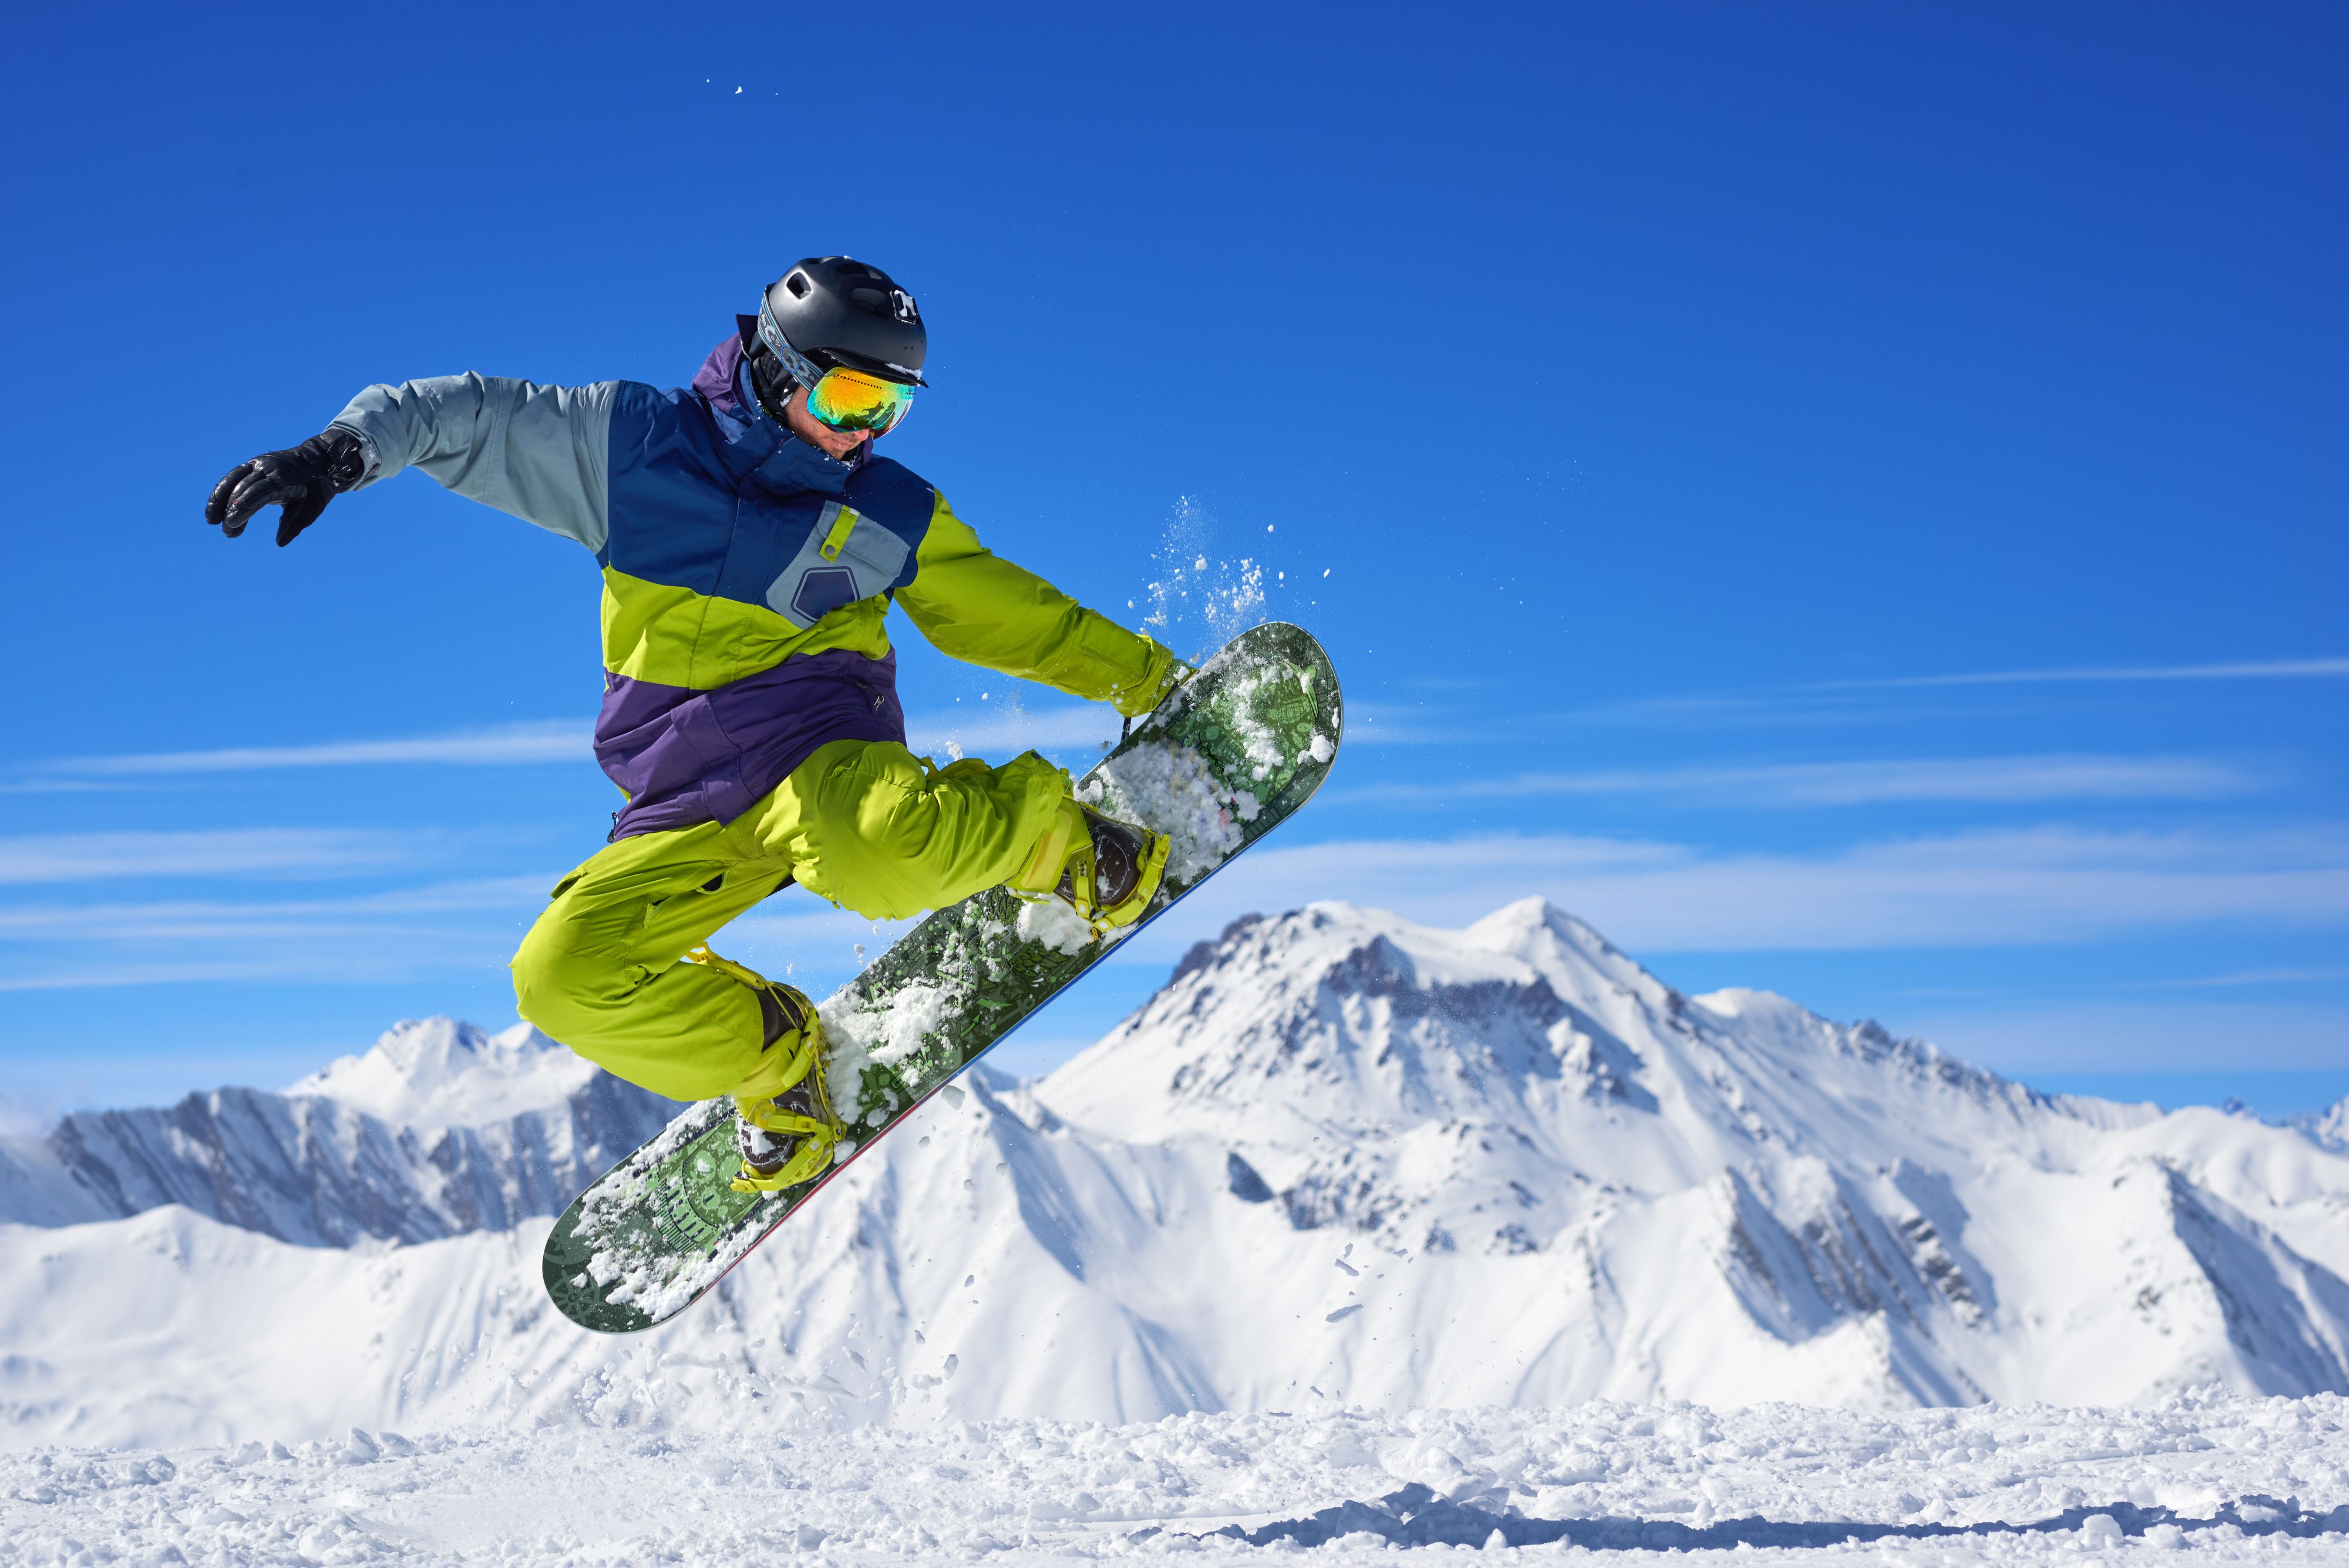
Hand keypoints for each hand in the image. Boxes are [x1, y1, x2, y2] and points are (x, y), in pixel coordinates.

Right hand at [205, 429, 366, 545]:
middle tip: (227, 533)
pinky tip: (216, 507)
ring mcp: (258, 464)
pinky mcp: (252, 464)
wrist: (321, 460)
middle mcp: (267, 468)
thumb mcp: (313, 507)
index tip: (231, 525)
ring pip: (232, 479)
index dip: (242, 509)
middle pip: (242, 489)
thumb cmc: (317, 487)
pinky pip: (234, 476)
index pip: (256, 494)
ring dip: (218, 499)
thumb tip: (279, 543)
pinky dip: (223, 490)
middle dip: (231, 511)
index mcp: (282, 478)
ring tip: (211, 520)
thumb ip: (295, 524)